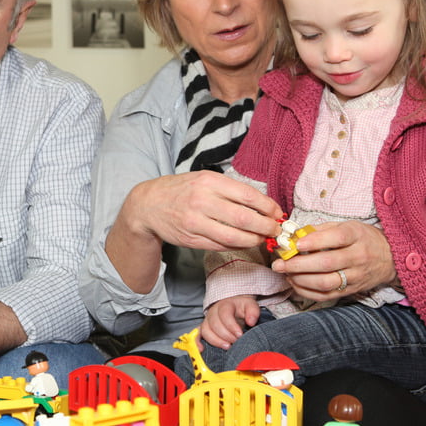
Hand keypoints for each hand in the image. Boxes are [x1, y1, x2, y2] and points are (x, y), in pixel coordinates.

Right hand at [128, 171, 281, 251]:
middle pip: (245, 219)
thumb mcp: (204, 179)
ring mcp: (195, 223)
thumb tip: (263, 204)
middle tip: (276, 230)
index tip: (277, 213)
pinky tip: (244, 242)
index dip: (268, 207)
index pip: (248, 196)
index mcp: (209, 182)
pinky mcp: (191, 240)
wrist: (148, 205)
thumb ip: (230, 190)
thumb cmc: (182, 190)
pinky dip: (237, 245)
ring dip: (254, 240)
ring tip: (262, 238)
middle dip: (266, 227)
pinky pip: (221, 245)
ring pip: (235, 236)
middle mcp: (202, 202)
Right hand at [200, 295, 259, 349]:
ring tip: (227, 346)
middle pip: (215, 324)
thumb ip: (253, 311)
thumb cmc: (241, 307)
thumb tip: (251, 321)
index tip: (240, 334)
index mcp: (224, 305)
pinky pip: (197, 335)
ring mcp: (207, 320)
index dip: (231, 326)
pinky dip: (197, 342)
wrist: (234, 305)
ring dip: (216, 341)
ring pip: (206, 331)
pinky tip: (202, 349)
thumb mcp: (250, 305)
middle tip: (236, 341)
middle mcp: (213, 312)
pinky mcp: (204, 328)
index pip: (224, 314)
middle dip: (226, 335)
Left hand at [272, 221, 395, 300]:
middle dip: (298, 264)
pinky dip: (307, 291)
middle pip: (327, 263)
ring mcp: (356, 276)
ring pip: (326, 282)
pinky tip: (295, 283)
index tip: (295, 244)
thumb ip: (321, 230)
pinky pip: (327, 295)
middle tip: (279, 263)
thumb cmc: (363, 239)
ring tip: (285, 273)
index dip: (314, 241)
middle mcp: (358, 257)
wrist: (391, 258)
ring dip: (300, 280)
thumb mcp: (347, 226)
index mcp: (356, 236)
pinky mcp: (351, 290)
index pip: (337, 238)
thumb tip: (294, 234)